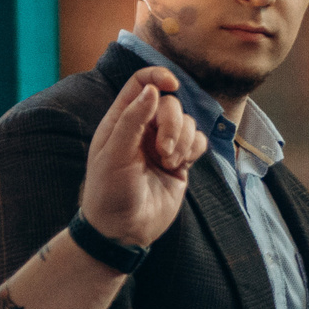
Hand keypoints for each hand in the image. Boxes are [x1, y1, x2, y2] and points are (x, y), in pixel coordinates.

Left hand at [81, 67, 205, 249]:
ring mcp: (164, 145)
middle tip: (164, 150)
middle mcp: (144, 128)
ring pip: (188, 122)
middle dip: (174, 123)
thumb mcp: (114, 154)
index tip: (171, 85)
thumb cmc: (109, 192)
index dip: (157, 76)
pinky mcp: (181, 162)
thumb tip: (152, 89)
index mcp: (121, 120)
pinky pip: (198, 141)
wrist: (123, 231)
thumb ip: (132, 120)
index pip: (140, 83)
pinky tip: (180, 166)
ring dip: (184, 140)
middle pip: (170, 103)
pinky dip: (194, 149)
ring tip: (169, 163)